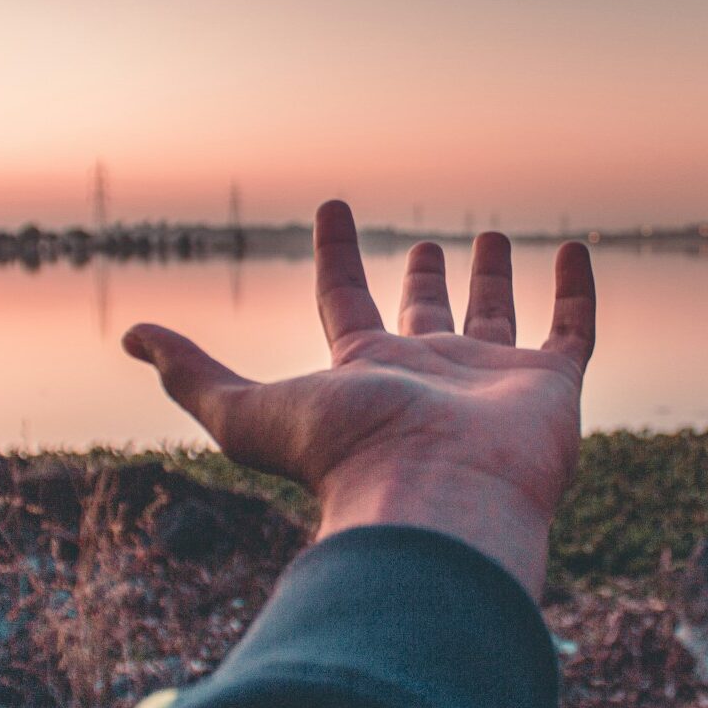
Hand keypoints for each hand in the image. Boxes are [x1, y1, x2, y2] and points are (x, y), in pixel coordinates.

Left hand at [122, 200, 595, 597]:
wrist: (439, 501)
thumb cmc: (348, 457)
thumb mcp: (251, 411)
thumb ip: (195, 374)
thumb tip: (130, 335)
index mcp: (368, 374)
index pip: (346, 303)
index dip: (336, 256)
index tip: (332, 207)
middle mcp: (430, 374)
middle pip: (426, 315)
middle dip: (425, 279)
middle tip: (428, 244)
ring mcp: (492, 380)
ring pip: (496, 317)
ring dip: (494, 278)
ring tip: (491, 237)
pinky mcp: (550, 386)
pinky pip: (571, 329)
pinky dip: (577, 290)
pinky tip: (578, 249)